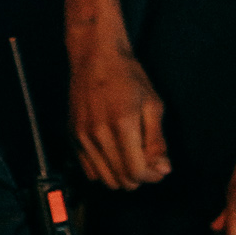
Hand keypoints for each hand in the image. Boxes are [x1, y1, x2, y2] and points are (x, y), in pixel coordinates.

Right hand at [70, 41, 170, 188]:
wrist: (95, 54)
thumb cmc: (129, 76)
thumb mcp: (152, 104)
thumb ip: (157, 141)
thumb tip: (163, 171)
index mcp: (122, 123)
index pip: (136, 172)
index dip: (151, 176)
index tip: (158, 167)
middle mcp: (98, 132)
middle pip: (121, 180)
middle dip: (138, 177)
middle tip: (145, 160)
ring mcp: (82, 135)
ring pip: (104, 179)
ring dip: (121, 175)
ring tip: (129, 156)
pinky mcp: (72, 135)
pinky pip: (89, 170)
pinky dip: (103, 169)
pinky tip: (112, 152)